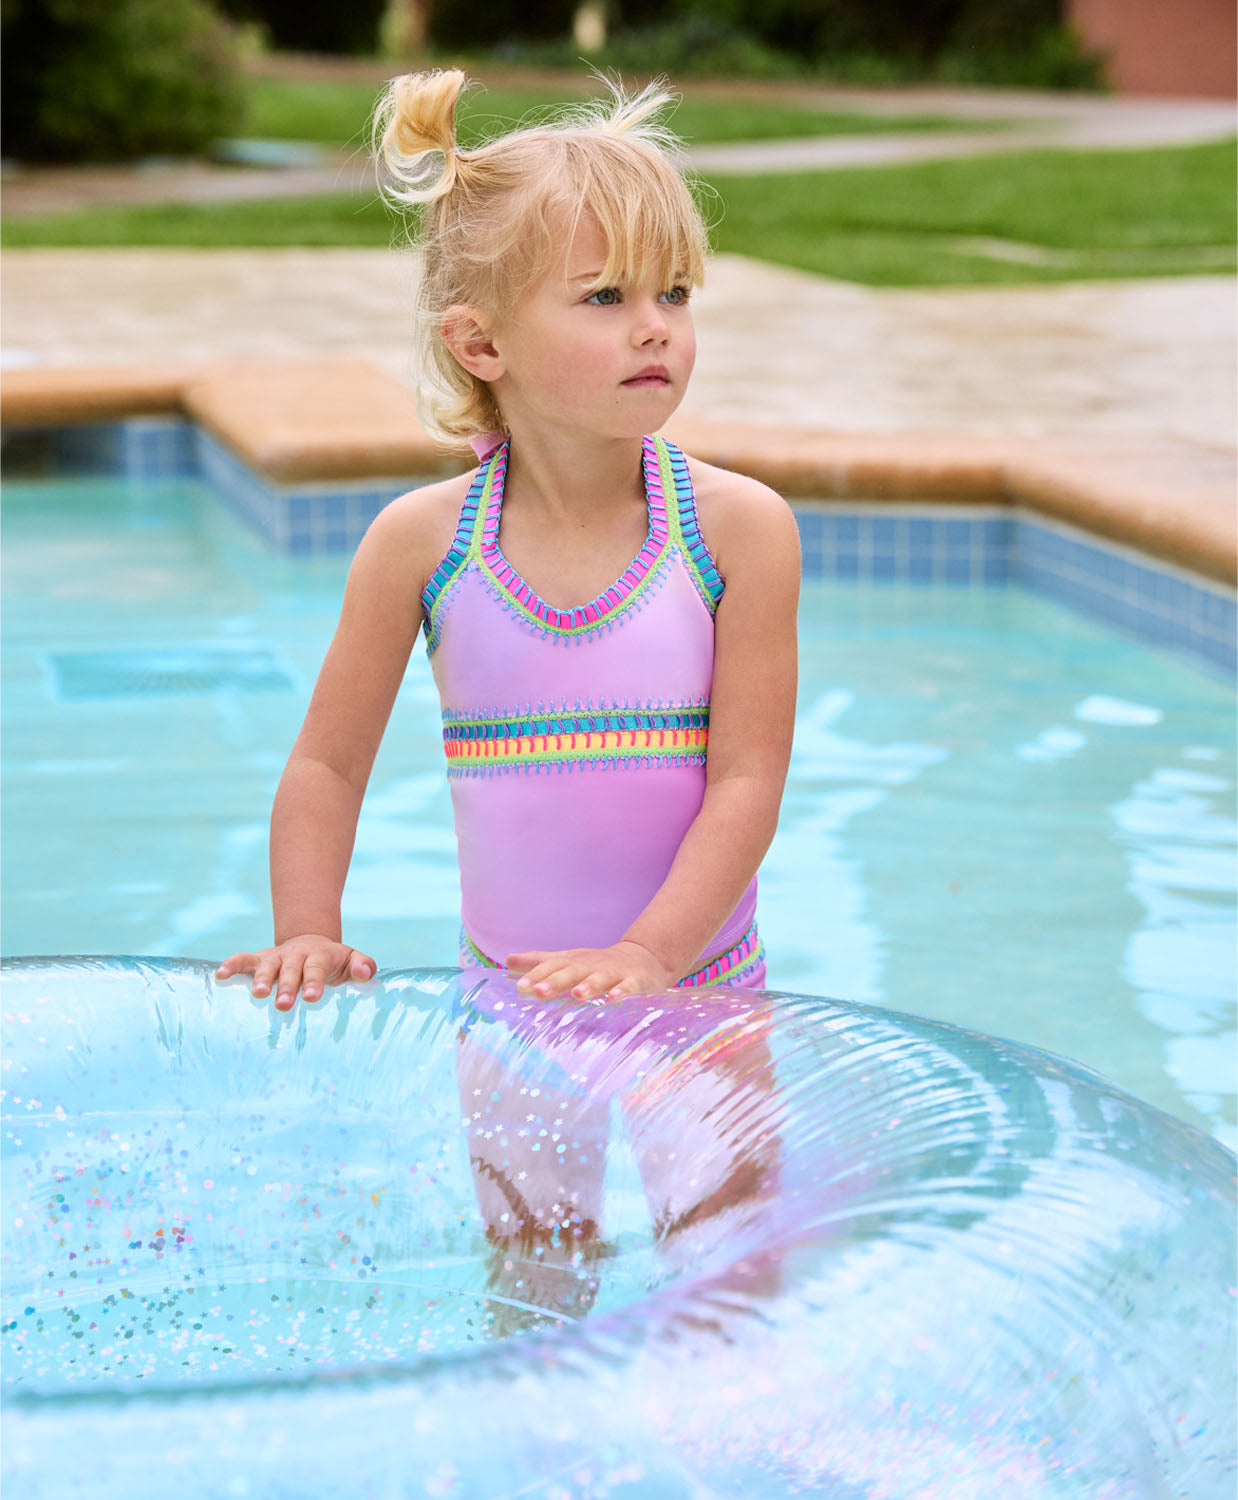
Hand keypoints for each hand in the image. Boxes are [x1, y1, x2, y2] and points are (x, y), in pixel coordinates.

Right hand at [215, 936, 375, 1011]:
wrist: (311, 944)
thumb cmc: (333, 962)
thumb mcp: (351, 961)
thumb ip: (362, 966)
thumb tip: (366, 972)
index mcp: (318, 956)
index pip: (316, 969)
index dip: (313, 982)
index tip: (311, 997)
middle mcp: (295, 955)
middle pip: (290, 970)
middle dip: (287, 986)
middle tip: (284, 1004)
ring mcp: (275, 957)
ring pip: (266, 965)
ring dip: (261, 979)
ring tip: (258, 995)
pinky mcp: (258, 960)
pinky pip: (243, 960)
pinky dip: (231, 965)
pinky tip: (219, 976)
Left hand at [505, 941, 672, 1000]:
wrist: (642, 958)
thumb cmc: (595, 964)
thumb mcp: (568, 960)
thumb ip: (539, 961)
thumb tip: (507, 960)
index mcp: (573, 962)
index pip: (552, 967)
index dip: (536, 976)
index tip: (521, 988)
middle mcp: (590, 966)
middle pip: (572, 972)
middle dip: (556, 981)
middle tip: (539, 992)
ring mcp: (613, 973)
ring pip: (599, 978)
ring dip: (589, 985)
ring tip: (576, 994)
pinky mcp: (634, 980)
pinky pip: (628, 986)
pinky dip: (622, 991)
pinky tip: (614, 998)